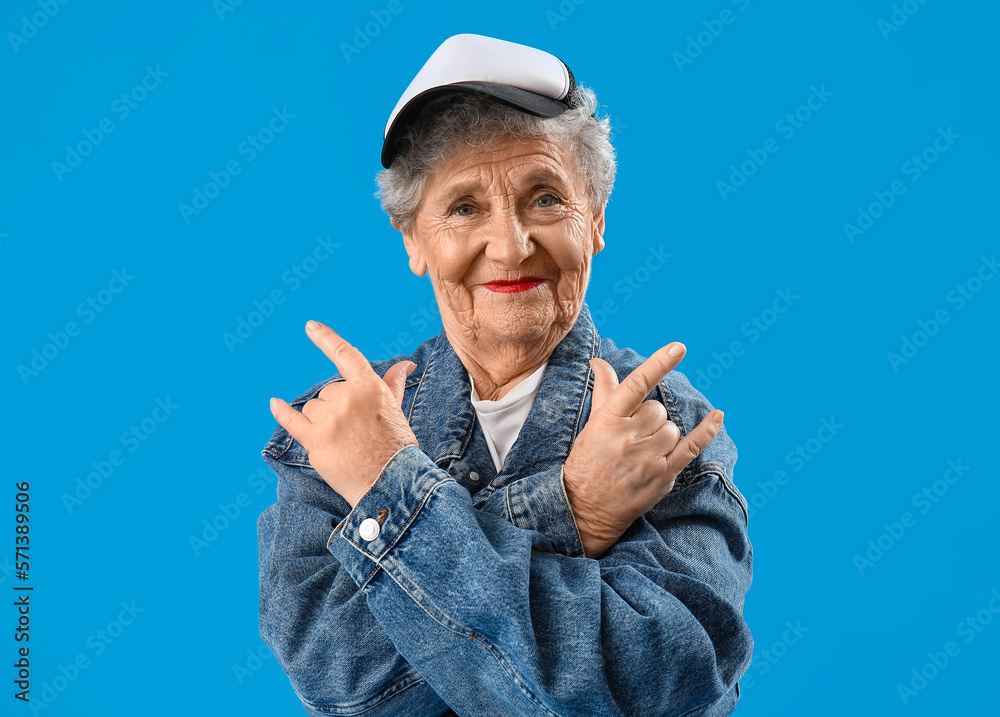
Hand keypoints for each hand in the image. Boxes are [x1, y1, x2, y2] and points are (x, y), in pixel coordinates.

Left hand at [269, 320, 418, 508]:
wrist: (390, 482)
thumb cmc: (396, 446)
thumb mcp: (396, 410)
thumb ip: (393, 383)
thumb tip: (405, 364)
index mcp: (369, 387)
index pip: (346, 355)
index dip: (327, 339)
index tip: (310, 326)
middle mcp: (347, 397)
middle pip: (328, 392)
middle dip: (337, 409)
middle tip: (356, 432)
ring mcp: (329, 418)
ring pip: (313, 409)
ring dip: (322, 422)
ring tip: (344, 443)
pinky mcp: (314, 439)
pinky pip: (291, 420)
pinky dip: (281, 411)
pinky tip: (274, 402)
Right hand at [563, 342, 723, 558]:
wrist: (585, 510)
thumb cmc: (587, 463)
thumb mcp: (592, 426)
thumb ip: (604, 391)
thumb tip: (600, 362)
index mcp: (608, 420)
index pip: (637, 384)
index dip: (659, 364)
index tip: (679, 347)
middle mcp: (628, 437)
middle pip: (658, 410)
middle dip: (650, 419)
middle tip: (632, 438)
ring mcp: (647, 458)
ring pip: (672, 428)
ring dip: (663, 435)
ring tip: (643, 452)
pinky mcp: (663, 476)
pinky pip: (691, 447)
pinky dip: (707, 431)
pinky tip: (718, 416)